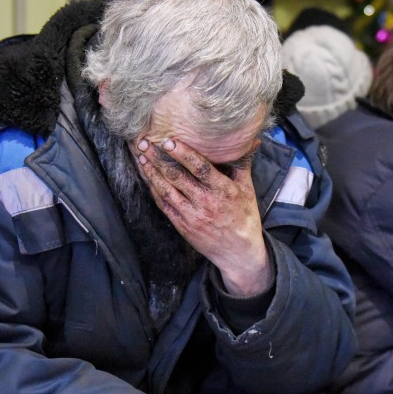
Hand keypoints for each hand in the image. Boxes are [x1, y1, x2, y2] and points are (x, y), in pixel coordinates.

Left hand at [137, 138, 271, 294]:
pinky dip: (154, 189)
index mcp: (224, 191)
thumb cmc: (244, 217)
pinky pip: (164, 204)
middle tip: (145, 143)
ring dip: (152, 172)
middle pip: (178, 177)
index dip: (183, 153)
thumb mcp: (248, 189)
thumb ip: (244, 163)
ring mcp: (192, 216)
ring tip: (141, 156)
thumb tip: (251, 140)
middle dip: (159, 158)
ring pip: (166, 190)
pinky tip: (147, 176)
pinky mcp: (182, 226)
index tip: (168, 140)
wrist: (238, 253)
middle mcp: (206, 203)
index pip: (200, 168)